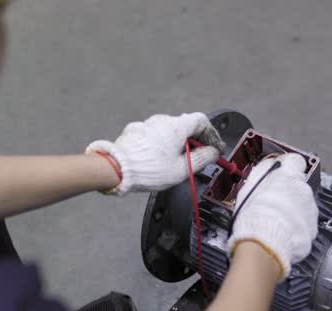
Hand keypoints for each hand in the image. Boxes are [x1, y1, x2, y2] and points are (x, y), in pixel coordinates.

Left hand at [86, 113, 224, 194]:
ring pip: (169, 131)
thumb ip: (201, 159)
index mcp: (177, 126)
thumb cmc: (150, 169)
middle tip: (199, 157)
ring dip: (177, 143)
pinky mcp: (135, 132)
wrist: (116, 168)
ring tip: (178, 161)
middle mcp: (162, 120)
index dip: (211, 134)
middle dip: (195, 141)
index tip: (215, 148)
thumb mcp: (182, 169)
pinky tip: (159, 159)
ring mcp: (147, 124)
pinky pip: (154, 135)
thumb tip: (213, 152)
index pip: (201, 121)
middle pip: (185, 126)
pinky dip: (162, 145)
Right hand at [227, 154, 318, 279]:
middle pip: (298, 186)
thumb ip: (262, 173)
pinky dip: (295, 228)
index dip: (287, 167)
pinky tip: (282, 233)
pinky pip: (304, 225)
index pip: (295, 161)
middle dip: (287, 193)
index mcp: (289, 176)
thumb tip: (267, 166)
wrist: (265, 243)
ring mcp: (311, 210)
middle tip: (272, 204)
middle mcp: (304, 190)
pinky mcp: (312, 229)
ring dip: (292, 212)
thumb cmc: (254, 215)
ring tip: (275, 222)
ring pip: (302, 206)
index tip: (281, 173)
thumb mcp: (250, 187)